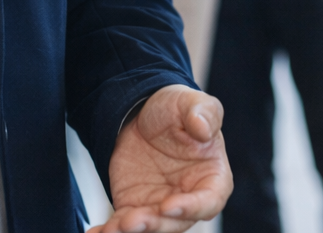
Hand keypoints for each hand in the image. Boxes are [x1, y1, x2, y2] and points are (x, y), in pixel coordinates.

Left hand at [90, 86, 230, 232]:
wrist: (142, 114)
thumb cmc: (175, 111)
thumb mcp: (189, 102)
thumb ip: (202, 113)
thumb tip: (204, 129)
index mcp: (211, 177)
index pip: (209, 201)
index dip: (192, 208)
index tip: (169, 206)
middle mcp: (187, 198)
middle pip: (176, 222)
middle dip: (155, 225)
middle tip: (133, 221)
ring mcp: (160, 206)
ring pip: (151, 227)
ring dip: (132, 231)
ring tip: (113, 229)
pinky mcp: (135, 207)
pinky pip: (123, 224)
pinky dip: (111, 230)